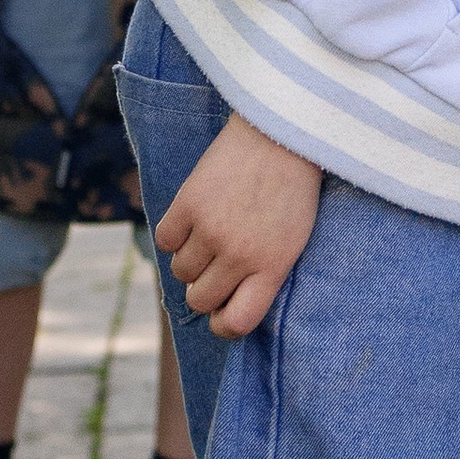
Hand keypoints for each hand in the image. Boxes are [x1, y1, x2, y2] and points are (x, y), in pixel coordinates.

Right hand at [156, 114, 322, 338]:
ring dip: (190, 259)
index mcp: (271, 267)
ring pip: (181, 272)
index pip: (236, 323)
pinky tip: (192, 218)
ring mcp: (211, 231)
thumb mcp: (294, 239)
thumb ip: (265, 272)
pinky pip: (164, 241)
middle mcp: (240, 255)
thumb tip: (227, 304)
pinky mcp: (188, 205)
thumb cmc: (292, 189)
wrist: (280, 133)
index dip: (222, 325)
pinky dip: (173, 235)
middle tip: (214, 266)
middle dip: (204, 289)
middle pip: (200, 300)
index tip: (220, 312)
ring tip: (209, 233)